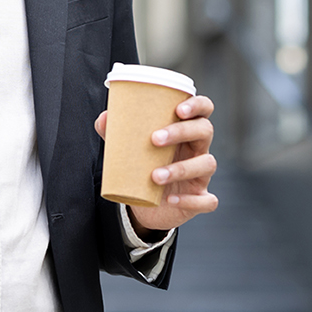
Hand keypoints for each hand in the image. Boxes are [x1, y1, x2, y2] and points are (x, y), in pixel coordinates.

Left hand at [94, 94, 217, 234]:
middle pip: (205, 131)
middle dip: (182, 132)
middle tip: (154, 139)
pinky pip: (207, 200)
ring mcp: (202, 174)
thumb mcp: (130, 150)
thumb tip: (104, 118)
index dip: (197, 105)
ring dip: (182, 169)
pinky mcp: (200, 198)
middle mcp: (198, 149)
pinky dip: (191, 200)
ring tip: (155, 176)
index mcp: (185, 131)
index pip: (203, 109)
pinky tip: (171, 199)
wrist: (145, 206)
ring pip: (207, 164)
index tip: (179, 109)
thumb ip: (117, 133)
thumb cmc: (143, 168)